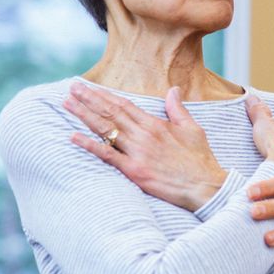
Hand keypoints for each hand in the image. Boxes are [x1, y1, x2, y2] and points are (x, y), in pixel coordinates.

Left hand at [65, 83, 227, 210]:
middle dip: (89, 99)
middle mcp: (144, 135)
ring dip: (84, 116)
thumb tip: (173, 89)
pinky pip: (108, 156)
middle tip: (71, 89)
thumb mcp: (193, 128)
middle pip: (111, 113)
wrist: (206, 186)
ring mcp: (137, 153)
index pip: (124, 105)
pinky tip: (73, 137)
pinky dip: (90, 146)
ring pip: (106, 130)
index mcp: (156, 124)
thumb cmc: (200, 159)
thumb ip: (178, 109)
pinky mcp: (134, 171)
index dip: (104, 95)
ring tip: (67, 104)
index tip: (89, 87)